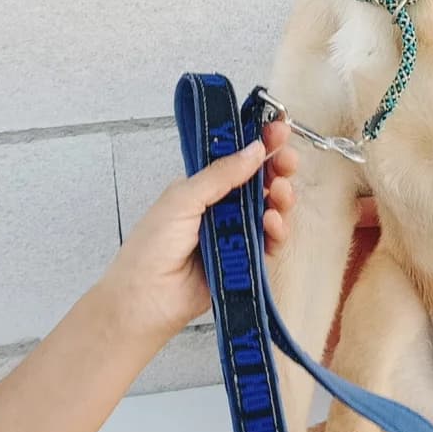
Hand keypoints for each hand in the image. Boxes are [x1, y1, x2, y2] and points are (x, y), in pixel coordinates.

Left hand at [100, 122, 297, 339]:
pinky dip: (277, 231)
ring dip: (280, 198)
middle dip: (277, 168)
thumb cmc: (151, 248)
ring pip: (270, 210)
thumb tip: (254, 148)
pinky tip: (273, 224)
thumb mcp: (182, 199)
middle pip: (260, 183)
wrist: (145, 301)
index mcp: (202, 188)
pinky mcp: (246, 262)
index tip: (279, 130)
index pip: (237, 160)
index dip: (259, 144)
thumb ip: (221, 174)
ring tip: (280, 194)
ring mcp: (235, 235)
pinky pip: (270, 242)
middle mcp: (221, 209)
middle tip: (287, 161)